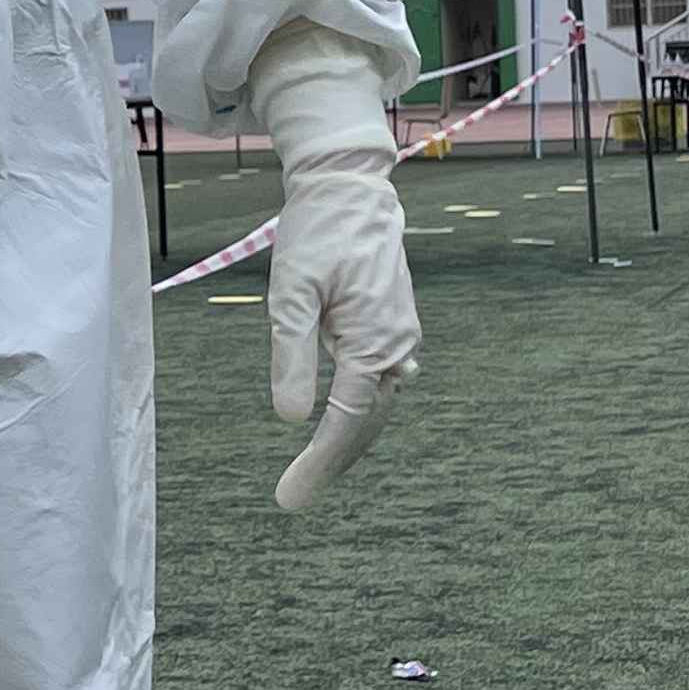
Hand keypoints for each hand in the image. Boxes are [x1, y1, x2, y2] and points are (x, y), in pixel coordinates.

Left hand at [246, 20, 421, 513]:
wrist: (350, 190)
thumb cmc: (316, 233)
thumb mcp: (291, 291)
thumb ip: (292, 354)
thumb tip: (292, 419)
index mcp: (374, 342)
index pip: (345, 421)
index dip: (317, 464)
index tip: (289, 498)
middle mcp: (397, 346)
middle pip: (366, 423)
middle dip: (329, 463)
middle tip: (291, 499)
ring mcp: (400, 338)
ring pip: (375, 408)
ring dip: (345, 441)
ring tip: (308, 475)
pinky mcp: (393, 328)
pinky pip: (377, 385)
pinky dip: (356, 413)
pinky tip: (334, 428)